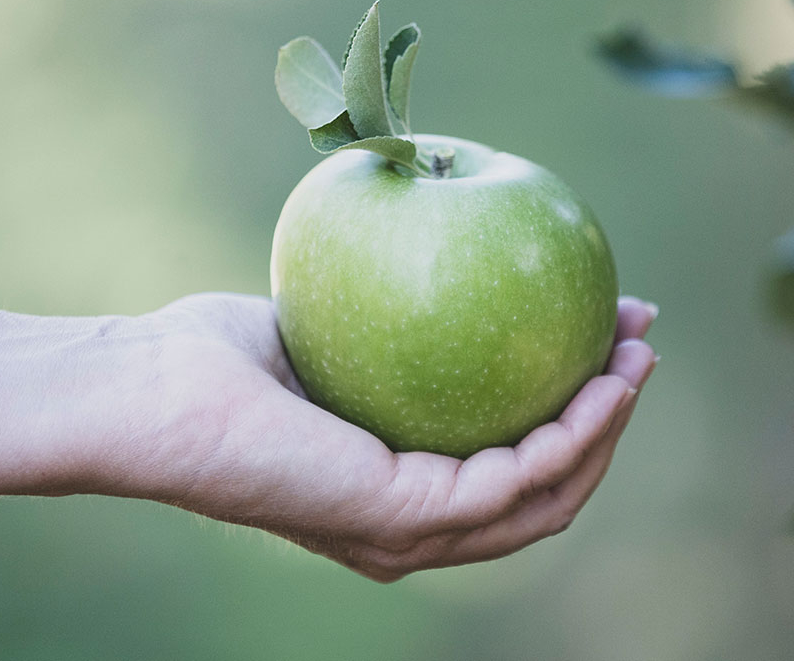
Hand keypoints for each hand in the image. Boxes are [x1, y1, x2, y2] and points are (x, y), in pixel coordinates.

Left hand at [95, 293, 657, 581]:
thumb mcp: (336, 329)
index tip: (610, 339)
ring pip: (547, 499)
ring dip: (606, 428)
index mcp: (397, 496)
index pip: (511, 469)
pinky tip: (598, 378)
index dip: (575, 413)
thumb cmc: (217, 355)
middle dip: (607, 419)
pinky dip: (570, 431)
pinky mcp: (400, 517)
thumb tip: (461, 257)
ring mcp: (407, 535)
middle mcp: (411, 531)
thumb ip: (399, 321)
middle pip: (547, 492)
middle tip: (641, 342)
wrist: (151, 389)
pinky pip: (516, 478)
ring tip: (638, 355)